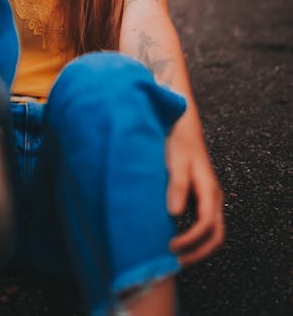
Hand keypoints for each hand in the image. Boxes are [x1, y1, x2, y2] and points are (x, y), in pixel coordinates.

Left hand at [166, 128, 224, 264]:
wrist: (183, 126)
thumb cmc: (179, 142)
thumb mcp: (176, 162)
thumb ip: (176, 186)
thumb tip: (174, 213)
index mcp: (209, 189)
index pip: (206, 225)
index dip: (191, 240)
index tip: (172, 247)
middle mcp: (213, 196)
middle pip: (215, 234)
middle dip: (198, 252)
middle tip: (176, 261)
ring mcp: (209, 197)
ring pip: (211, 230)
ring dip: (197, 246)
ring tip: (174, 255)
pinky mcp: (201, 196)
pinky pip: (203, 223)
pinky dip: (193, 236)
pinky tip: (174, 236)